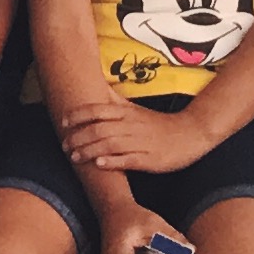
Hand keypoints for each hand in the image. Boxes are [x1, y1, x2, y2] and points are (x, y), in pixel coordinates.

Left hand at [57, 98, 207, 177]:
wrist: (190, 134)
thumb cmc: (157, 123)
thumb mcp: (134, 109)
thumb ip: (114, 102)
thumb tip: (94, 88)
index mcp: (127, 112)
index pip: (98, 109)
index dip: (78, 115)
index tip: (63, 121)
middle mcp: (131, 125)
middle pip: (99, 128)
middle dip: (78, 137)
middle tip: (65, 145)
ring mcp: (140, 143)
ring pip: (110, 144)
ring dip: (89, 151)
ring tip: (75, 157)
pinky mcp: (149, 160)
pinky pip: (128, 160)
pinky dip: (112, 162)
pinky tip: (99, 165)